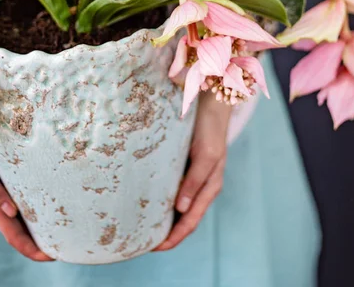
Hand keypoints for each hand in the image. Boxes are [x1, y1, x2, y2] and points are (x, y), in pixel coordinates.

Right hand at [0, 46, 51, 261]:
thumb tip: (12, 213)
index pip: (11, 231)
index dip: (29, 247)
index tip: (52, 255)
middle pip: (19, 226)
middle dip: (39, 241)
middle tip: (66, 247)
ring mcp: (5, 179)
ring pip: (25, 209)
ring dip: (41, 222)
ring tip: (65, 229)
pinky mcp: (13, 164)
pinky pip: (27, 188)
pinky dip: (40, 200)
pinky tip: (56, 198)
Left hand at [155, 92, 230, 251]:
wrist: (211, 105)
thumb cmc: (210, 130)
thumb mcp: (206, 155)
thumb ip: (195, 181)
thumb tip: (181, 209)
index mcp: (210, 188)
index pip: (191, 220)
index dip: (175, 237)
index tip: (156, 248)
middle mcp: (202, 186)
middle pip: (184, 217)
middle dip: (167, 233)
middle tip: (142, 243)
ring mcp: (194, 176)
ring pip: (178, 205)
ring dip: (164, 217)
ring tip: (143, 227)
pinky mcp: (185, 165)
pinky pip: (173, 188)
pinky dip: (163, 199)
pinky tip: (148, 199)